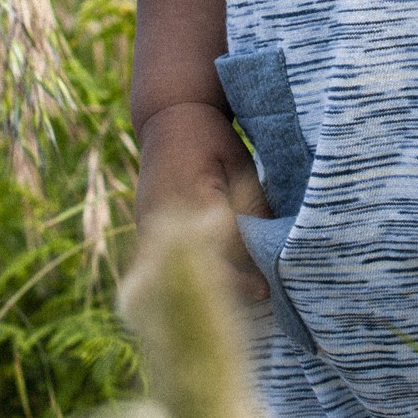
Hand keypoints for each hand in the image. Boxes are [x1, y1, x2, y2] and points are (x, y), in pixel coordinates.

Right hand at [136, 101, 272, 298]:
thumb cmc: (211, 138)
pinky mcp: (143, 228)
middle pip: (193, 269)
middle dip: (223, 290)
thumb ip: (254, 207)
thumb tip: (274, 249)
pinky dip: (185, 274)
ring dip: (203, 285)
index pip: (219, 252)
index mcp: (191, 201)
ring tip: (235, 301)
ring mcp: (148, 225)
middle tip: (255, 301)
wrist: (168, 116)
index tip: (265, 291)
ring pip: (174, 270)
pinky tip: (209, 285)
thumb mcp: (240, 166)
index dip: (242, 277)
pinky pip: (162, 263)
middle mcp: (163, 218)